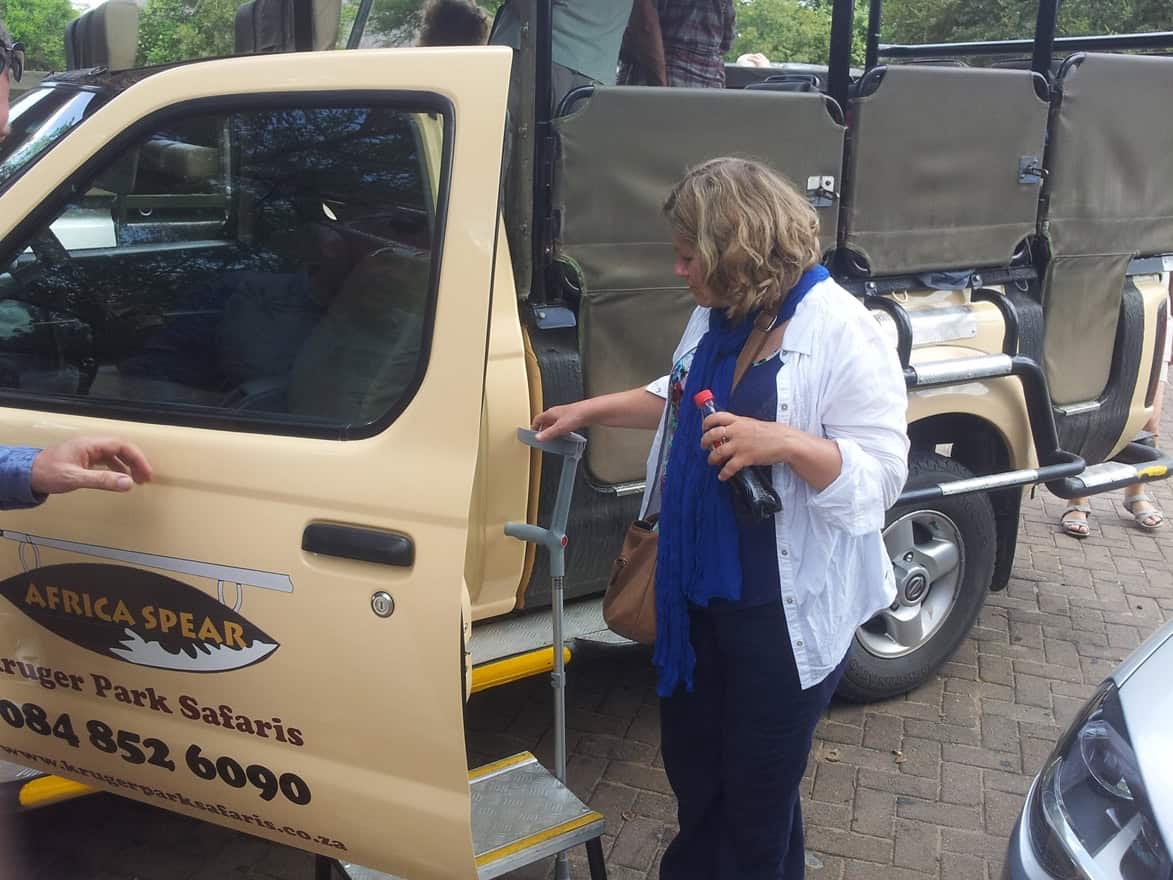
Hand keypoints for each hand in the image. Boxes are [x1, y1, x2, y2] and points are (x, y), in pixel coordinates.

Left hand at [30, 436, 152, 495]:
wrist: (26, 475)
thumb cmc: (48, 473)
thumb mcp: (76, 478)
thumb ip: (103, 480)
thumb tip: (128, 483)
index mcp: (90, 445)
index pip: (121, 446)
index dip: (137, 458)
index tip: (146, 473)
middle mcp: (91, 445)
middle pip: (121, 449)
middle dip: (135, 463)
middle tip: (145, 479)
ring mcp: (87, 452)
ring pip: (115, 455)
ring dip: (128, 466)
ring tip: (136, 481)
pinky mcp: (84, 459)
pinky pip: (107, 461)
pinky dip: (117, 469)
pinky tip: (120, 479)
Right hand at [532, 403, 587, 441]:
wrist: (590, 412)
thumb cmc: (576, 415)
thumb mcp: (559, 427)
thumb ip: (548, 433)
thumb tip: (538, 438)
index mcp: (550, 412)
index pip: (537, 419)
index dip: (534, 427)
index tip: (532, 434)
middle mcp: (557, 413)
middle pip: (546, 422)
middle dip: (543, 430)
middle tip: (542, 439)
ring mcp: (565, 415)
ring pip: (555, 424)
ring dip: (553, 431)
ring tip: (553, 439)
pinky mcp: (572, 418)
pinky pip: (563, 425)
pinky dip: (561, 431)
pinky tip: (565, 436)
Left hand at [700, 412, 788, 481]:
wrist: (786, 442)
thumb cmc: (772, 433)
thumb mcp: (753, 423)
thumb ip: (740, 425)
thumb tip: (729, 429)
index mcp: (739, 421)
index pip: (717, 417)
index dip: (706, 422)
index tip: (704, 428)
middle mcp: (736, 431)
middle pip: (712, 434)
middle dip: (704, 442)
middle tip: (704, 447)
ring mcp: (740, 445)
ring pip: (717, 452)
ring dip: (711, 459)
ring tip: (712, 462)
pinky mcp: (745, 458)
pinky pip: (728, 468)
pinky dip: (723, 473)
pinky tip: (722, 476)